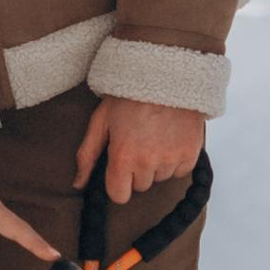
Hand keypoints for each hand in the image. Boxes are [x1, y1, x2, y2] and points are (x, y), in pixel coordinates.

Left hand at [76, 96, 204, 206]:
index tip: (119, 168)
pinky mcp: (191, 154)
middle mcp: (148, 162)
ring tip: (154, 136)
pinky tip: (169, 139)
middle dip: (136, 170)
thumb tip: (78, 184)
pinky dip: (175, 160)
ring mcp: (171, 159)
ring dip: (156, 165)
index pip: (119, 195)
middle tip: (137, 142)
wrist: (165, 74)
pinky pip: (180, 172)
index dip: (117, 182)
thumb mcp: (101, 120)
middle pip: (140, 186)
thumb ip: (88, 155)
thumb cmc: (129, 94)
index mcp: (122, 155)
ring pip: (160, 178)